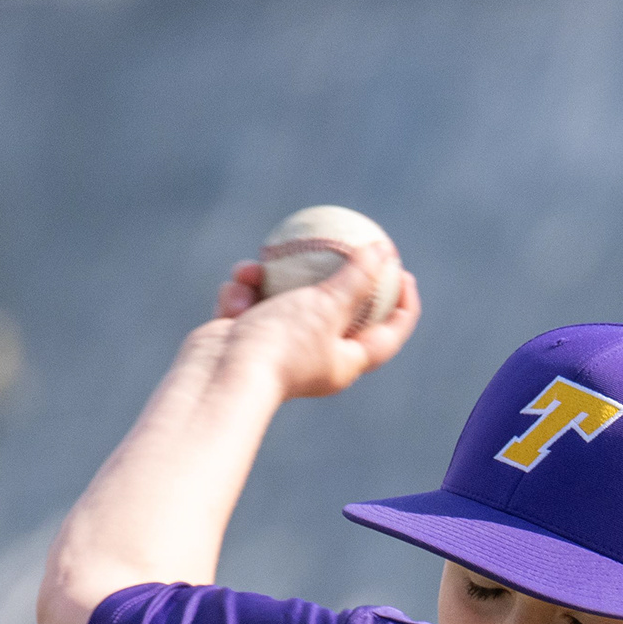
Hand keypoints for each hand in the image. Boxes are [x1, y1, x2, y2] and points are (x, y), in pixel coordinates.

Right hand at [208, 241, 420, 403]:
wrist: (219, 376)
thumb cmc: (281, 344)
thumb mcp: (327, 305)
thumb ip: (357, 277)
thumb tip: (384, 251)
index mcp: (345, 361)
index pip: (388, 334)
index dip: (403, 305)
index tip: (403, 272)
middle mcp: (315, 357)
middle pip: (336, 312)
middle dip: (332, 278)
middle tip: (350, 247)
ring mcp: (278, 347)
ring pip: (282, 298)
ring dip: (266, 280)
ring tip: (255, 269)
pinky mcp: (245, 338)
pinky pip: (249, 303)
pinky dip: (241, 295)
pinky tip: (234, 290)